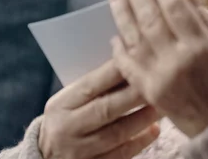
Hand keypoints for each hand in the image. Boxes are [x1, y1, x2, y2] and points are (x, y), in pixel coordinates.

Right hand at [38, 60, 159, 158]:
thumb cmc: (66, 120)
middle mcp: (68, 127)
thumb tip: (129, 65)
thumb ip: (94, 88)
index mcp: (61, 105)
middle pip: (106, 108)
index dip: (117, 72)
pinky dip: (140, 142)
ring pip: (117, 133)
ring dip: (143, 118)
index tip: (140, 59)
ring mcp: (79, 150)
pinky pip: (121, 154)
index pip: (92, 85)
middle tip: (160, 83)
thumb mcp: (69, 102)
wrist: (45, 157)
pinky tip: (155, 130)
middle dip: (136, 95)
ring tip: (162, 105)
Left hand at [107, 0, 207, 137]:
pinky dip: (120, 47)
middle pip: (150, 17)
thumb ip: (207, 21)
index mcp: (202, 46)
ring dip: (121, 12)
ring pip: (133, 37)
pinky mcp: (149, 91)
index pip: (175, 7)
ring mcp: (160, 76)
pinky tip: (115, 32)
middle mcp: (178, 59)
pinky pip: (128, 65)